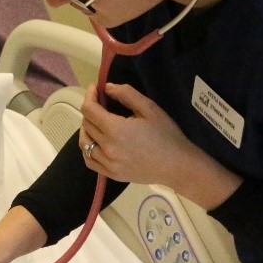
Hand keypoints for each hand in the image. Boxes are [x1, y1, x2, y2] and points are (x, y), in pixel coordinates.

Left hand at [80, 83, 240, 209]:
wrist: (178, 165)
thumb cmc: (166, 135)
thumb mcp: (150, 108)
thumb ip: (126, 94)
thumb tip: (107, 88)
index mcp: (115, 129)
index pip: (89, 110)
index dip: (89, 96)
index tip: (95, 89)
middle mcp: (107, 147)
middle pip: (86, 124)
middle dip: (90, 110)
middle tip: (101, 104)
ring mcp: (107, 163)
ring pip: (84, 143)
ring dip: (87, 129)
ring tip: (97, 122)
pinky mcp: (111, 174)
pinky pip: (89, 160)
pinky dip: (87, 149)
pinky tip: (95, 142)